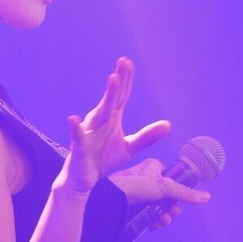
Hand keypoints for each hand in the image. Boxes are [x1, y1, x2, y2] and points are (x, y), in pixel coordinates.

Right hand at [62, 58, 173, 194]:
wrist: (84, 179)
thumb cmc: (103, 159)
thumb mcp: (129, 148)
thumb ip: (146, 136)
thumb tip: (168, 124)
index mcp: (111, 119)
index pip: (121, 96)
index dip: (126, 80)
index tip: (128, 62)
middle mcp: (99, 121)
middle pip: (111, 99)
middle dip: (118, 82)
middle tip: (123, 62)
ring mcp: (89, 133)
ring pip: (99, 113)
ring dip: (106, 97)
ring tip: (112, 80)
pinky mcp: (79, 148)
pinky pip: (78, 137)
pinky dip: (76, 128)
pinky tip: (74, 119)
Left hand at [108, 158, 210, 229]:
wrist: (112, 196)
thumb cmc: (135, 184)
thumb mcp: (165, 187)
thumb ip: (186, 194)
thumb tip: (207, 197)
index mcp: (154, 167)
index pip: (172, 178)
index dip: (178, 191)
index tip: (179, 200)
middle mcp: (147, 178)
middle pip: (167, 196)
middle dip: (172, 208)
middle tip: (172, 213)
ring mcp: (140, 192)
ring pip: (159, 207)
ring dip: (164, 216)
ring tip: (162, 221)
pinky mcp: (134, 205)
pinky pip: (149, 214)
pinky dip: (154, 220)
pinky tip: (154, 224)